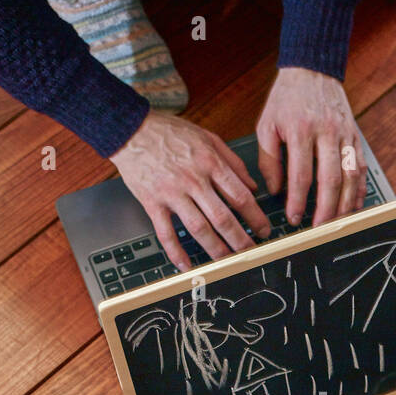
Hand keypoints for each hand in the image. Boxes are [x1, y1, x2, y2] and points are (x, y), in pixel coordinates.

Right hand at [110, 112, 270, 269]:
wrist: (131, 129)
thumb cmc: (169, 132)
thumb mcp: (208, 137)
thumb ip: (233, 162)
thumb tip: (252, 187)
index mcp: (210, 163)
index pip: (240, 196)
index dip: (256, 217)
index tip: (264, 230)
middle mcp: (193, 180)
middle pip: (222, 217)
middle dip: (240, 239)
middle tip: (251, 252)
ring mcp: (172, 193)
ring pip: (198, 228)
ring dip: (215, 249)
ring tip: (227, 262)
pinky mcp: (152, 203)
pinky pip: (166, 232)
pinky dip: (176, 252)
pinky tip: (186, 265)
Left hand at [256, 68, 365, 227]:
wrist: (312, 68)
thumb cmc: (286, 98)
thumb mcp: (267, 123)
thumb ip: (268, 159)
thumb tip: (276, 190)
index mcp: (301, 129)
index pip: (301, 174)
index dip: (298, 201)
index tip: (294, 218)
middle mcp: (327, 131)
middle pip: (331, 178)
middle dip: (325, 209)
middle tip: (318, 229)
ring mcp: (345, 134)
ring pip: (350, 175)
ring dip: (345, 203)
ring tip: (336, 223)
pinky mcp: (356, 135)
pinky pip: (361, 167)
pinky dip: (359, 189)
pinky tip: (353, 205)